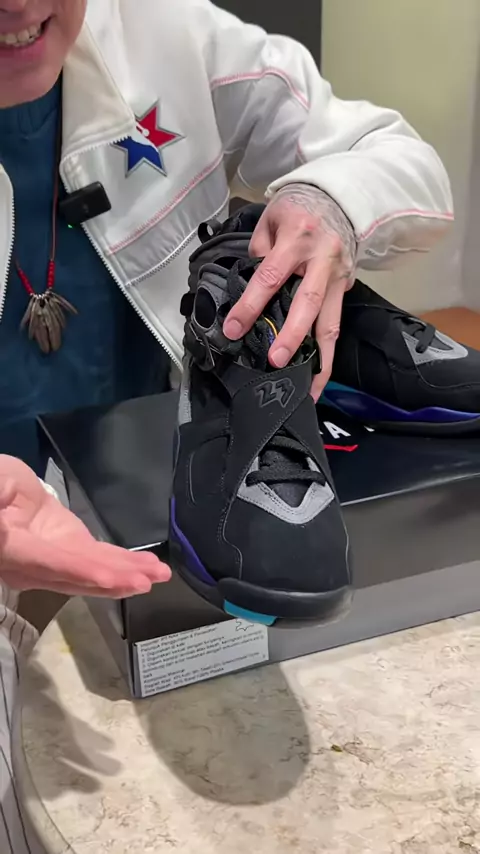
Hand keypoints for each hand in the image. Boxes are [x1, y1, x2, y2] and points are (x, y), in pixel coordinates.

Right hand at [0, 456, 170, 597]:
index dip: (80, 570)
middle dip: (114, 579)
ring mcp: (54, 563)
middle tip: (146, 581)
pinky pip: (97, 562)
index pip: (50, 561)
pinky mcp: (71, 552)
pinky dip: (123, 566)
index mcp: (14, 548)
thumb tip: (3, 514)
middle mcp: (34, 566)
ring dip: (126, 576)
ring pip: (92, 572)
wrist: (0, 492)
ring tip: (159, 575)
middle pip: (78, 575)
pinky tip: (147, 568)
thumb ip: (0, 504)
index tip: (108, 578)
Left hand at [223, 184, 355, 399]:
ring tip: (309, 388)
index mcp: (297, 238)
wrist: (341, 197)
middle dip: (292, 336)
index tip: (233, 329)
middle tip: (276, 361)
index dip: (251, 306)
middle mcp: (321, 260)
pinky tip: (318, 374)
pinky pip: (335, 323)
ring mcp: (338, 277)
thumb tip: (253, 286)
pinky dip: (328, 351)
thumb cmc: (299, 207)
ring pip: (331, 323)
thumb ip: (259, 250)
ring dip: (321, 359)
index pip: (270, 277)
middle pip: (307, 304)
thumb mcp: (272, 218)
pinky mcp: (346, 288)